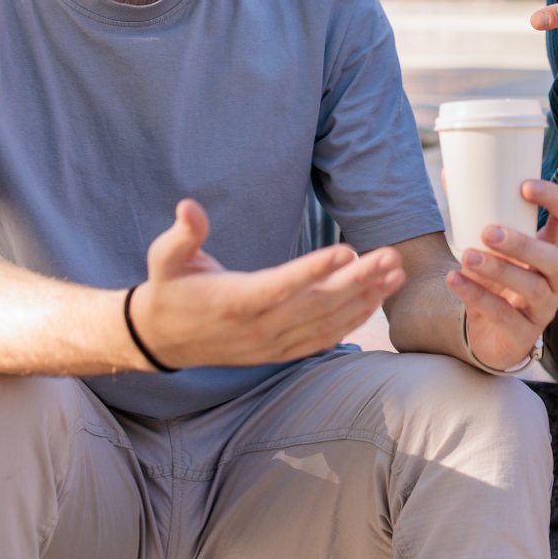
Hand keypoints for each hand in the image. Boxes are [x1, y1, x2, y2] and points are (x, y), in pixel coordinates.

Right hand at [130, 200, 405, 369]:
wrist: (162, 340)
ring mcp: (271, 344)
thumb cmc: (169, 288)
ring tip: (396, 273)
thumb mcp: (165, 258)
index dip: (314, 270)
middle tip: (391, 256)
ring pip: (326, 323)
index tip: (347, 251)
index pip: (281, 285)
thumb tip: (188, 206)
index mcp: (233, 301)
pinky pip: (322, 339)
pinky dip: (351, 321)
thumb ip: (182, 234)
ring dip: (364, 299)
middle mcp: (257, 327)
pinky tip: (376, 299)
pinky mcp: (278, 352)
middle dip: (358, 281)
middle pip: (315, 305)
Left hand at [447, 178, 557, 370]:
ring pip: (531, 288)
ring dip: (498, 270)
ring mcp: (544, 309)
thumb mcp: (491, 248)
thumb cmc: (496, 280)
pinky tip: (454, 280)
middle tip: (487, 231)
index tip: (523, 185)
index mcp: (553, 248)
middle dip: (521, 243)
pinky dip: (477, 296)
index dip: (553, 198)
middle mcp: (556, 278)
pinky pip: (504, 315)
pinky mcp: (523, 335)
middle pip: (551, 258)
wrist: (491, 335)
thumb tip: (447, 172)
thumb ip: (473, 214)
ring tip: (467, 256)